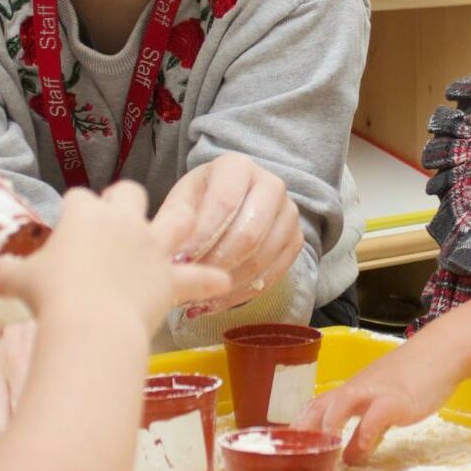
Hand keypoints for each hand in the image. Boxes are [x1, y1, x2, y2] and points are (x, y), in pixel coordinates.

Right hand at [0, 182, 230, 443]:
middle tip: (116, 221)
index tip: (69, 224)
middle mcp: (122, 222)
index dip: (74, 210)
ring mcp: (151, 247)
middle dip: (124, 201)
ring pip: (176, 219)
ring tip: (180, 229)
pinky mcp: (169, 277)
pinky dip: (210, 279)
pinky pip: (196, 277)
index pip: (78, 199)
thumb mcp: (19, 282)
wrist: (89, 324)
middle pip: (129, 193)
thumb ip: (6, 274)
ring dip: (180, 223)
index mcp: (85, 216)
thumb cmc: (51, 298)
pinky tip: (227, 281)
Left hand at [158, 154, 303, 315]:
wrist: (231, 202)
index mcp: (238, 166)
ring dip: (227, 283)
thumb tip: (176, 256)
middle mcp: (271, 184)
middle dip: (217, 263)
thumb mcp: (182, 201)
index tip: (180, 261)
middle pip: (249, 232)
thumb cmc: (200, 201)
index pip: (225, 202)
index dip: (203, 235)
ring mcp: (288, 213)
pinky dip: (240, 294)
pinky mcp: (296, 240)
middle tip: (190, 284)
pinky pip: (273, 275)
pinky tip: (213, 303)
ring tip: (196, 299)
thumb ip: (175, 223)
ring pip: (262, 257)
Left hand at [295, 343, 454, 463]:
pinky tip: (357, 455)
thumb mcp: (384, 398)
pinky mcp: (396, 400)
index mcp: (352, 389)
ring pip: (340, 405)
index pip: (316, 406)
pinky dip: (362, 437)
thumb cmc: (413, 374)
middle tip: (290, 459)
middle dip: (303, 432)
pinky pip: (374, 418)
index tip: (282, 450)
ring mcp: (376, 392)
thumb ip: (368, 422)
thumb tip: (355, 452)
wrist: (442, 352)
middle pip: (320, 406)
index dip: (298, 427)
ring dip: (326, 429)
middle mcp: (357, 389)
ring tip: (318, 455)